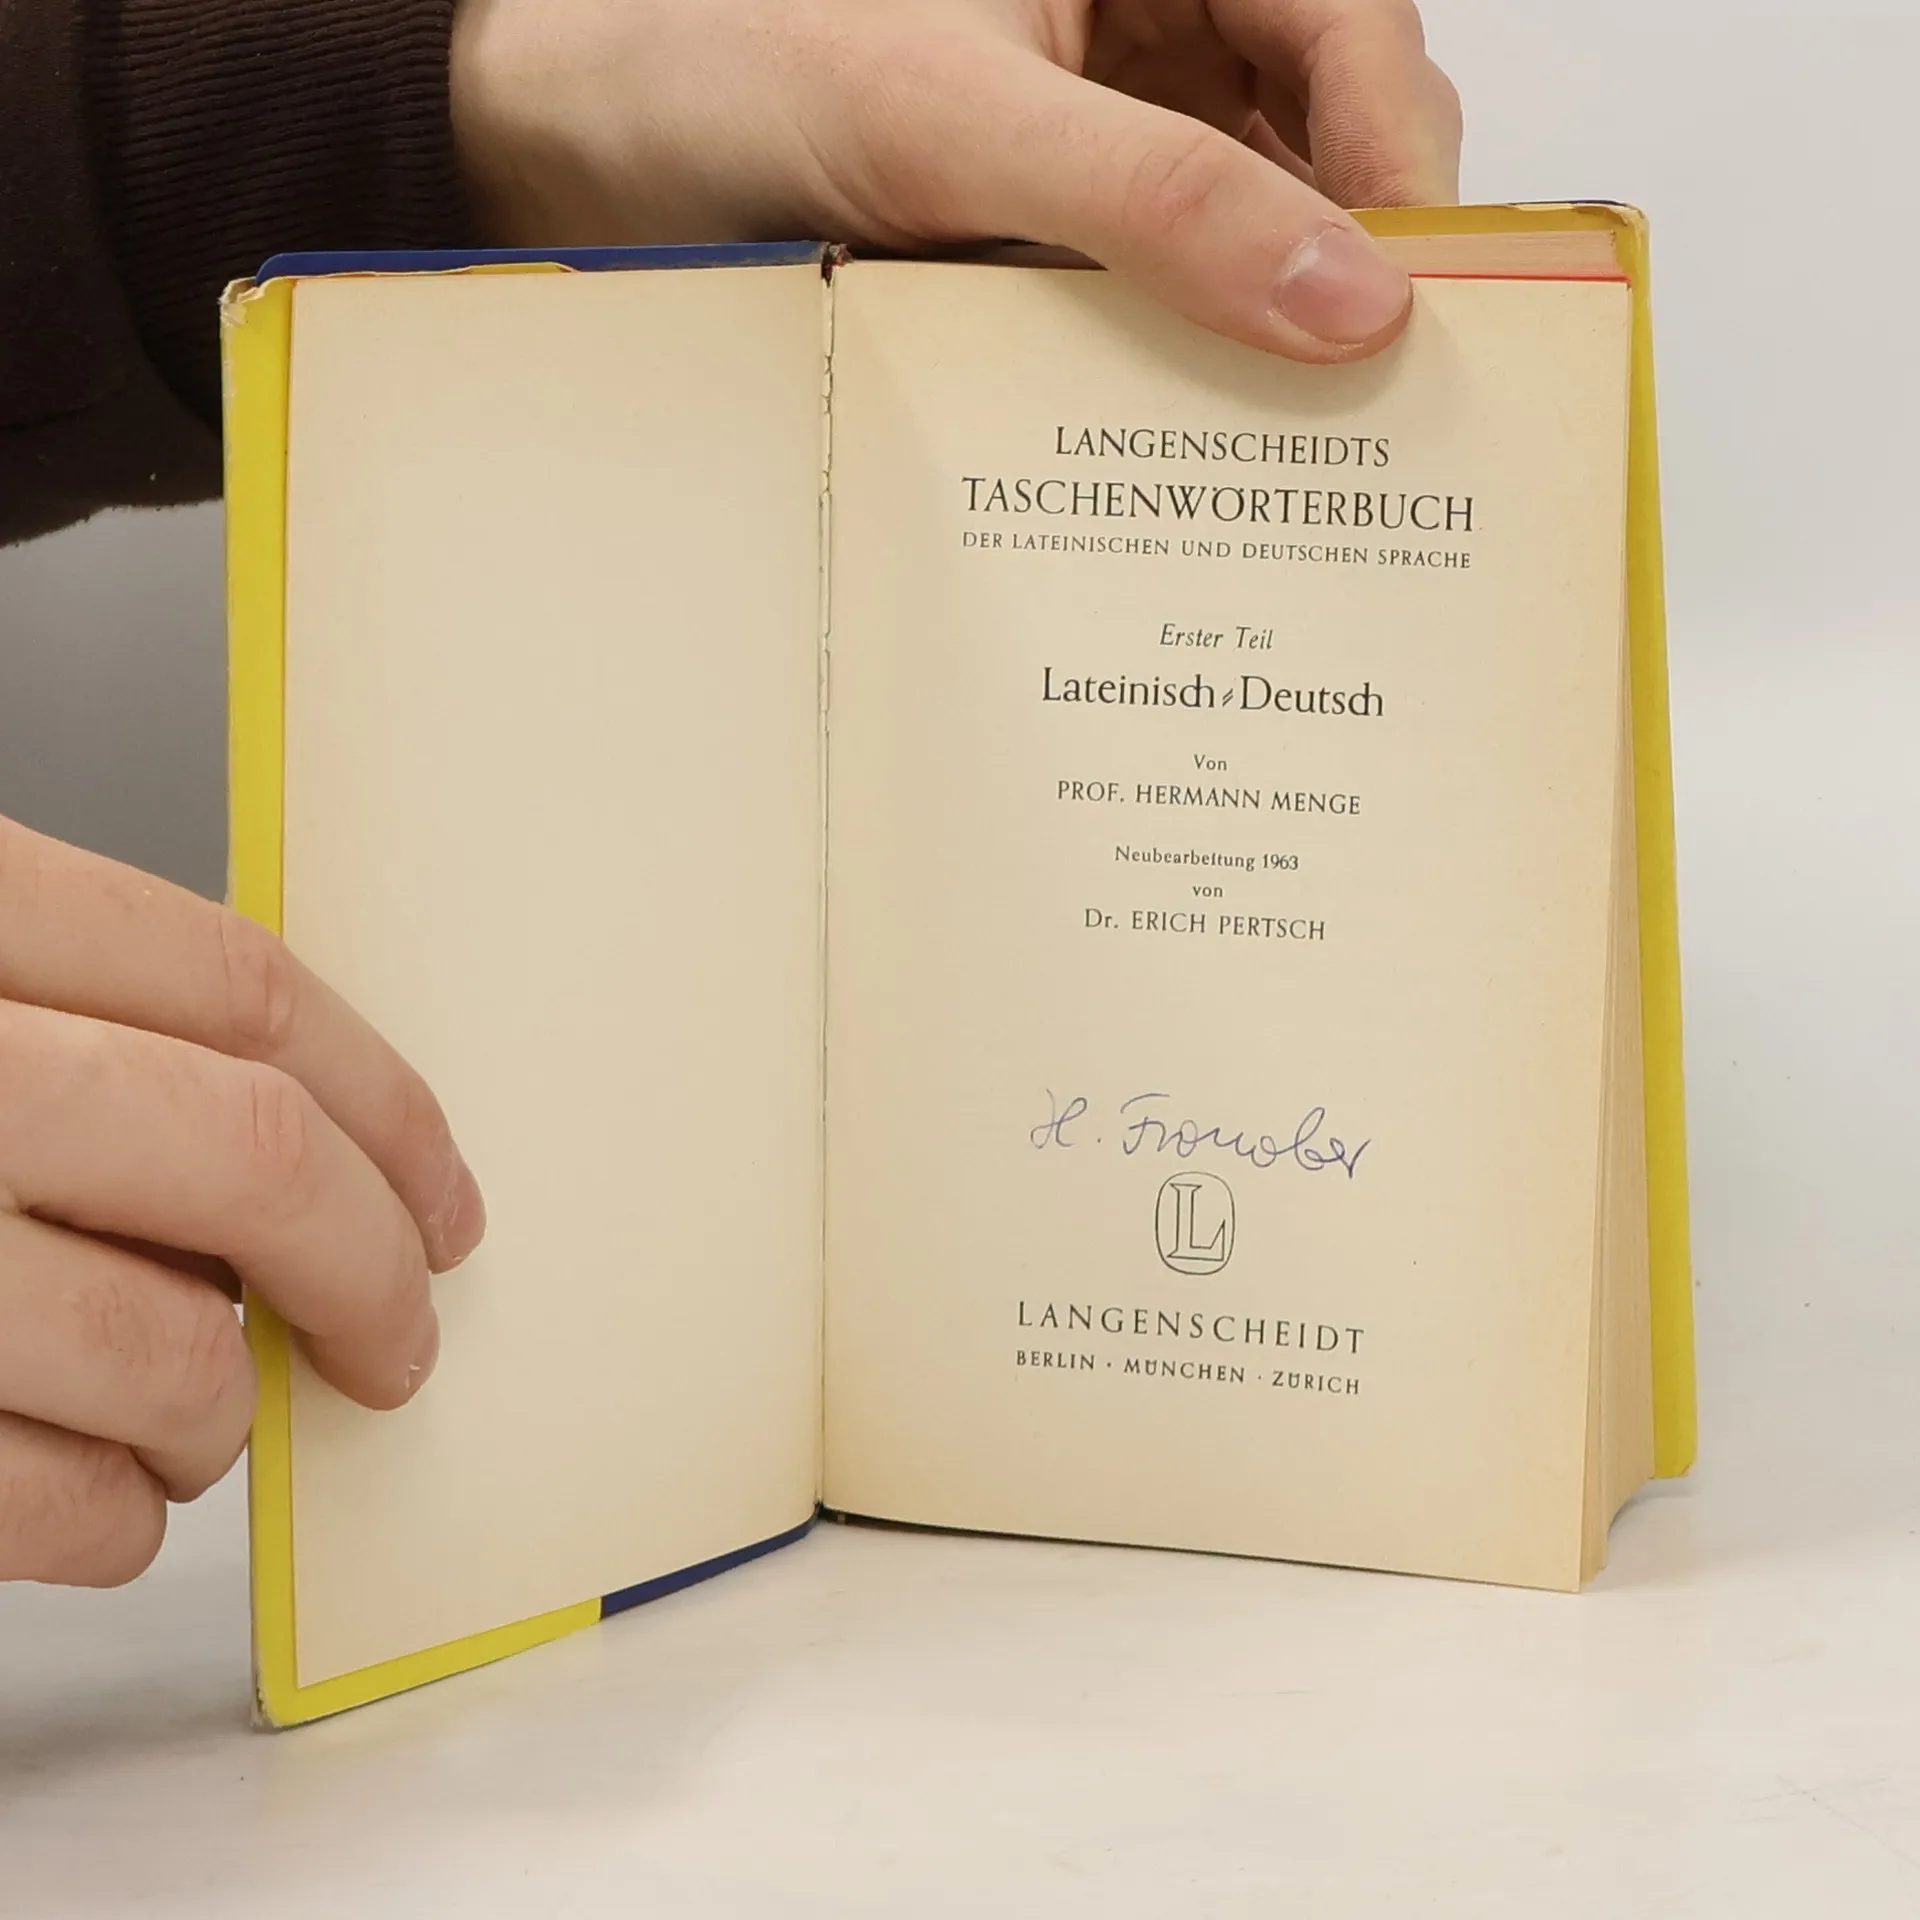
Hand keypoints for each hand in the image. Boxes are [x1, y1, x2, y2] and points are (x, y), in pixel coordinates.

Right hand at [0, 818, 484, 1586]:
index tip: (445, 1195)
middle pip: (254, 1160)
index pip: (245, 991)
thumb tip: (301, 1150)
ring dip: (223, 1412)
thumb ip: (70, 1029)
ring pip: (170, 1352)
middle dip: (371, 1270)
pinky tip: (100, 1494)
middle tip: (400, 1335)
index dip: (391, 1103)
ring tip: (201, 1413)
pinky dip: (114, 1517)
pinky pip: (52, 1504)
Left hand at [451, 0, 1461, 362]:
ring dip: (1265, 331)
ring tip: (1293, 449)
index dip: (1401, 161)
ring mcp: (1097, 135)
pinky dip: (1175, 365)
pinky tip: (1183, 440)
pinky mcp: (1045, 231)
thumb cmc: (723, 58)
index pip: (1346, 28)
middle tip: (1375, 403)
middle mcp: (1141, 27)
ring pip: (1245, 232)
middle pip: (1319, 139)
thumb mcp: (955, 119)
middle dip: (1349, 260)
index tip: (1423, 301)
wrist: (575, 147)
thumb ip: (1153, 200)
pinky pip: (1153, 295)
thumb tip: (1344, 293)